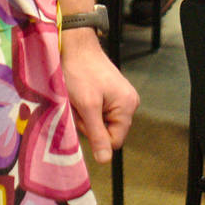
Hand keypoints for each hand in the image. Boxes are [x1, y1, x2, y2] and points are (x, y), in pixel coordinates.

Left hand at [60, 32, 139, 162]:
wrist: (75, 44)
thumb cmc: (80, 72)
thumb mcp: (87, 106)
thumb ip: (97, 134)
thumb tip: (105, 160)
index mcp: (128, 106)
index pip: (114, 141)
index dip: (95, 135)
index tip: (83, 117)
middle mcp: (128, 102)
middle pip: (107, 131)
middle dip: (88, 122)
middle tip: (78, 104)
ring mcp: (119, 97)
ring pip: (99, 121)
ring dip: (84, 114)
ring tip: (77, 97)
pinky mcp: (109, 93)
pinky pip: (97, 110)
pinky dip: (85, 106)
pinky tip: (79, 94)